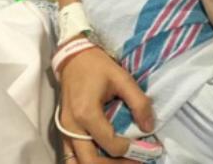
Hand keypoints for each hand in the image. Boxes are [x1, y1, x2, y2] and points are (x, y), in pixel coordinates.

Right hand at [59, 44, 155, 162]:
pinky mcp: (62, 133)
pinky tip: (104, 160)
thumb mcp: (122, 78)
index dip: (129, 149)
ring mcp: (64, 132)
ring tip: (121, 161)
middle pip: (90, 162)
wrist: (74, 58)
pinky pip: (71, 158)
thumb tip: (149, 127)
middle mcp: (71, 127)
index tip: (144, 145)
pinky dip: (87, 162)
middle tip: (135, 160)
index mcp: (86, 113)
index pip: (109, 143)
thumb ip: (138, 102)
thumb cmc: (98, 66)